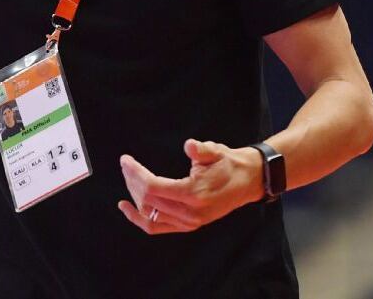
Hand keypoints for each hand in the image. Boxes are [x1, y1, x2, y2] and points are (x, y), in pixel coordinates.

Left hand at [116, 139, 263, 234]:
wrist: (247, 181)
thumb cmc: (228, 163)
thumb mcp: (217, 151)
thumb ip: (202, 149)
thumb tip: (189, 145)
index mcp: (194, 194)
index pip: (153, 187)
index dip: (135, 173)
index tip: (125, 160)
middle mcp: (190, 213)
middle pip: (148, 200)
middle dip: (132, 181)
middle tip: (125, 164)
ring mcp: (189, 222)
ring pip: (149, 214)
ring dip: (134, 196)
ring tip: (128, 178)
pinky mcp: (188, 225)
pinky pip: (156, 227)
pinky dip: (139, 218)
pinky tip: (126, 207)